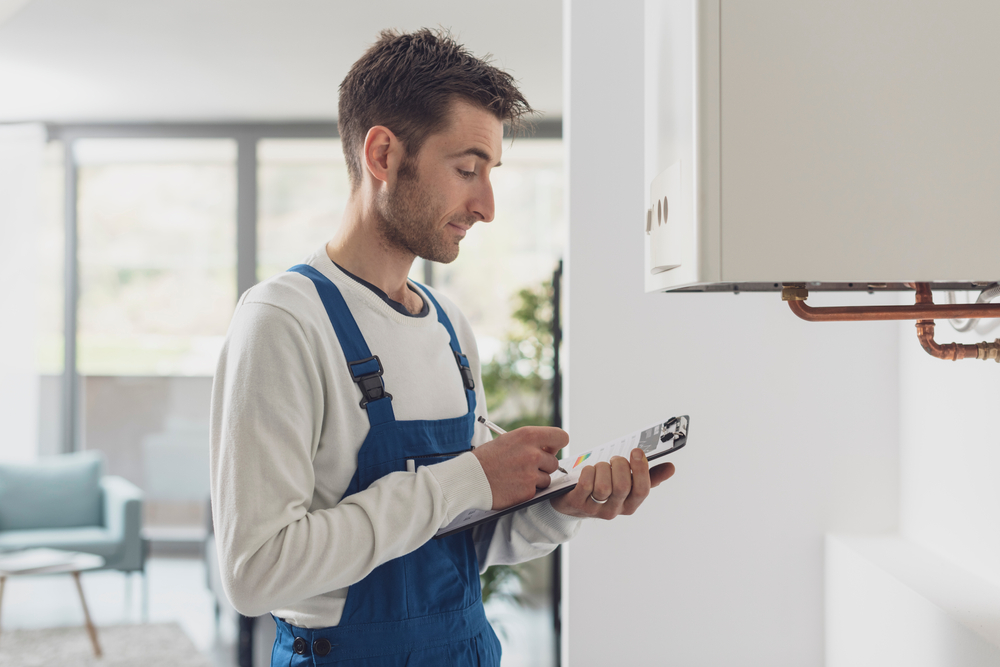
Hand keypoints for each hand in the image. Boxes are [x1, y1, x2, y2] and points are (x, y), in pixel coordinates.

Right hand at [473, 426, 567, 509]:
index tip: (550, 450)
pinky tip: (512, 486)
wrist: (469, 478)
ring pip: (547, 478)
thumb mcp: (508, 440)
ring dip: (535, 479)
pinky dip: (527, 490)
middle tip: (526, 467)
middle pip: (554, 462)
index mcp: (528, 436)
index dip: (557, 445)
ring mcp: (531, 474)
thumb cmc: (487, 458)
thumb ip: (530, 443)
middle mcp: (532, 454)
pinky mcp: (528, 492)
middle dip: (543, 466)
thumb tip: (549, 449)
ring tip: (516, 477)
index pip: (561, 437)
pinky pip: (537, 491)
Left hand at [550, 448, 674, 518]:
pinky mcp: (578, 504)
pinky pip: (586, 484)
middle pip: (623, 487)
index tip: (637, 451)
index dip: (641, 470)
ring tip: (599, 467)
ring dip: (601, 469)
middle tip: (614, 459)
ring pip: (604, 486)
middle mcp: (615, 510)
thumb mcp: (627, 484)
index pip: (642, 490)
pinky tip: (588, 471)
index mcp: (630, 504)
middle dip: (618, 465)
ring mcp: (595, 509)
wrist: (573, 502)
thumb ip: (649, 477)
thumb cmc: (604, 488)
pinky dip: (588, 472)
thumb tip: (671, 468)